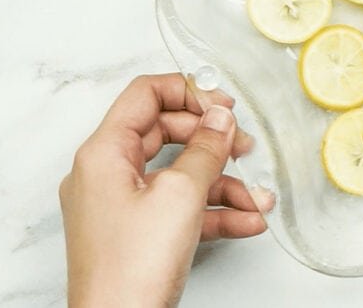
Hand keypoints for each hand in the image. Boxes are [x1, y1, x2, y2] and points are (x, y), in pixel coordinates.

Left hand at [59, 74, 273, 306]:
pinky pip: (177, 209)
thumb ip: (205, 149)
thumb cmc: (130, 269)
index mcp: (103, 153)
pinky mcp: (134, 234)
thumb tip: (219, 118)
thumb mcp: (181, 195)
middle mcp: (104, 174)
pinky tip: (248, 220)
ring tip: (259, 197)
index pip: (144, 94)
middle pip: (164, 133)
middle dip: (212, 140)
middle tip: (244, 145)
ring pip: (177, 176)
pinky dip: (212, 212)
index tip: (223, 105)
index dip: (188, 91)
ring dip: (222, 184)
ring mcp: (119, 206)